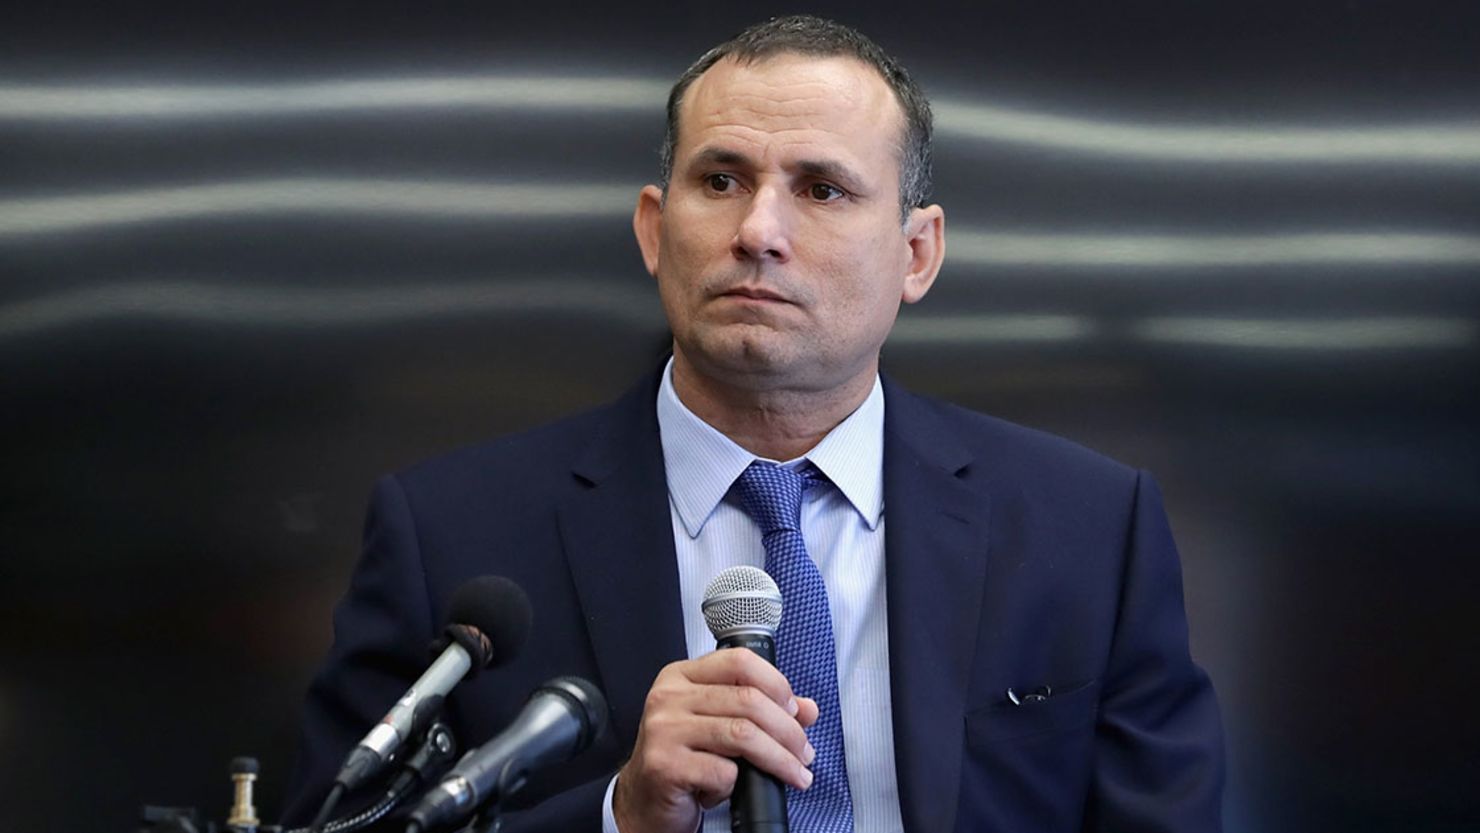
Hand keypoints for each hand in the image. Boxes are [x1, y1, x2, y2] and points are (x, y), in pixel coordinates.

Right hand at [612, 648, 818, 832]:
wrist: (645, 800)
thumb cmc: (684, 759)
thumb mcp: (720, 726)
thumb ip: (762, 710)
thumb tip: (808, 709)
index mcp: (682, 676)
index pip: (738, 661)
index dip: (776, 684)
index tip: (794, 710)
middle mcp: (669, 696)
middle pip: (747, 700)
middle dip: (788, 730)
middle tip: (804, 753)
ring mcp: (664, 729)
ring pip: (742, 735)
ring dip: (779, 759)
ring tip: (795, 773)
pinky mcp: (665, 764)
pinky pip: (723, 771)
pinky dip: (739, 783)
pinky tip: (734, 788)